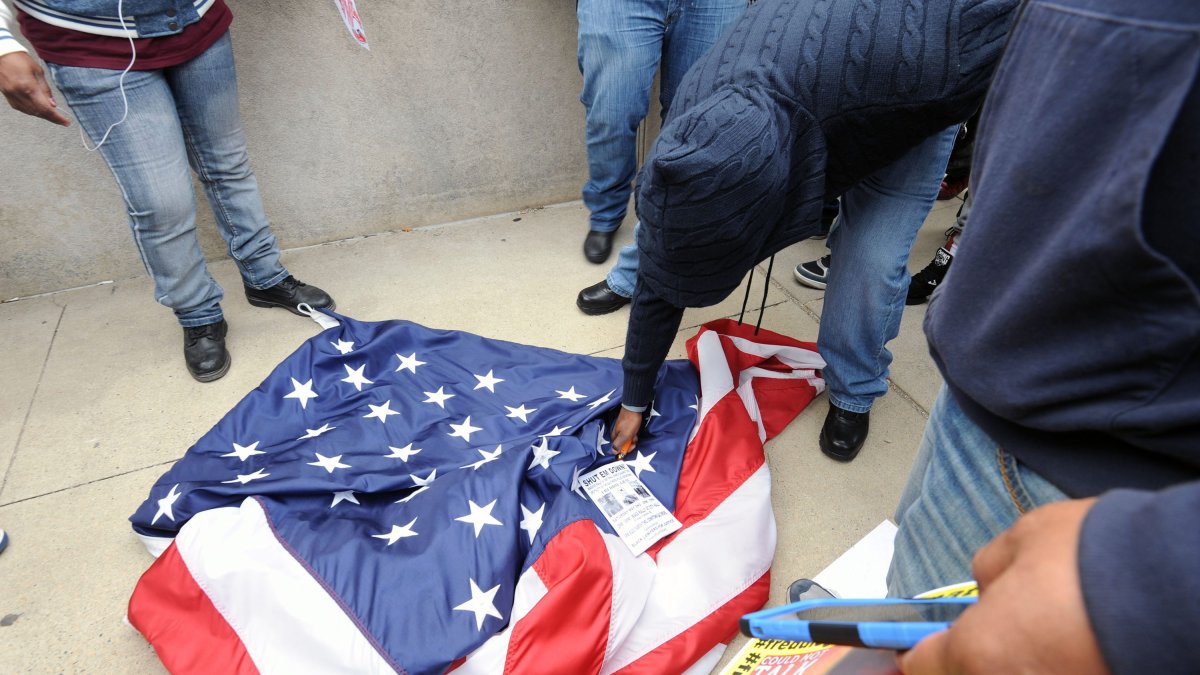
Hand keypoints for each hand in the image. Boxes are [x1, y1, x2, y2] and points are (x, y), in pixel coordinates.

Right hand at [0, 52, 70, 125]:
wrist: (0, 54)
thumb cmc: (19, 59)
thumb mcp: (38, 71)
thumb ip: (45, 89)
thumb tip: (53, 104)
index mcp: (28, 87)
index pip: (46, 108)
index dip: (57, 117)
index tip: (66, 122)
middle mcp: (19, 94)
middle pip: (38, 112)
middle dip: (52, 118)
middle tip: (62, 121)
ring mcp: (11, 96)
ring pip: (30, 112)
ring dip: (42, 115)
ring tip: (53, 116)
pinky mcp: (7, 96)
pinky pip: (22, 109)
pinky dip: (32, 111)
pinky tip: (39, 110)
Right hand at [611, 408, 642, 457]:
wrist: (634, 408)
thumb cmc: (629, 422)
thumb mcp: (624, 436)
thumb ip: (618, 445)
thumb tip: (613, 452)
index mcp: (614, 436)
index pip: (617, 448)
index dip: (625, 450)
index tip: (631, 447)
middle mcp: (616, 434)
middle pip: (622, 444)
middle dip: (630, 444)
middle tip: (634, 440)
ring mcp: (621, 429)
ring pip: (627, 439)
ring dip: (632, 439)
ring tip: (636, 434)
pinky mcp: (626, 426)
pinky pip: (630, 434)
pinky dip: (633, 434)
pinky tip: (636, 431)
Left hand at [899, 498, 1108, 674]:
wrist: (1176, 587)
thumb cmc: (1095, 558)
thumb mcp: (1022, 541)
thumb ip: (989, 571)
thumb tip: (986, 587)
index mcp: (977, 653)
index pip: (922, 666)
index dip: (915, 651)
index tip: (912, 645)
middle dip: (974, 656)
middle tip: (994, 629)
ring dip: (1019, 661)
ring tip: (1044, 631)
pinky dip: (1055, 664)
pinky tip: (1074, 645)